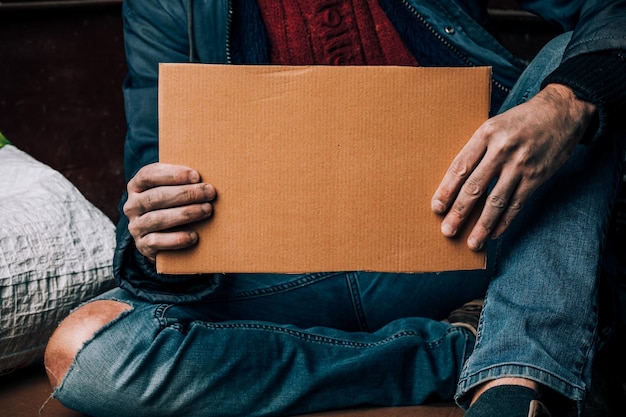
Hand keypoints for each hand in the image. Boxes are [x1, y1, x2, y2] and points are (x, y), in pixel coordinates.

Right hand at [124, 163, 215, 261]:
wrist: (162, 240)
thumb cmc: (173, 206)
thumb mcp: (173, 191)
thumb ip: (182, 182)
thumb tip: (205, 179)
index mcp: (136, 186)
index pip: (149, 175)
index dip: (173, 174)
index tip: (196, 176)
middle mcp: (132, 205)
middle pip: (157, 196)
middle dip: (186, 193)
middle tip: (209, 192)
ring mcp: (136, 226)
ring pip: (157, 218)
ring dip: (185, 213)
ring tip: (207, 210)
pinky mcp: (142, 245)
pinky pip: (157, 242)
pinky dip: (177, 239)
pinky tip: (194, 236)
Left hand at [431, 84, 595, 250]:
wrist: (562, 111)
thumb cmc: (521, 121)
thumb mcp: (494, 126)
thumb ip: (478, 150)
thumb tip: (457, 181)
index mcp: (486, 134)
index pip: (460, 167)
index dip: (447, 189)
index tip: (436, 208)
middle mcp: (502, 150)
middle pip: (475, 187)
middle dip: (459, 212)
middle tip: (447, 231)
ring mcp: (520, 165)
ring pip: (496, 201)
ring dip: (482, 225)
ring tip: (472, 242)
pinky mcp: (537, 177)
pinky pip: (517, 204)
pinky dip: (504, 221)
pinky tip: (494, 233)